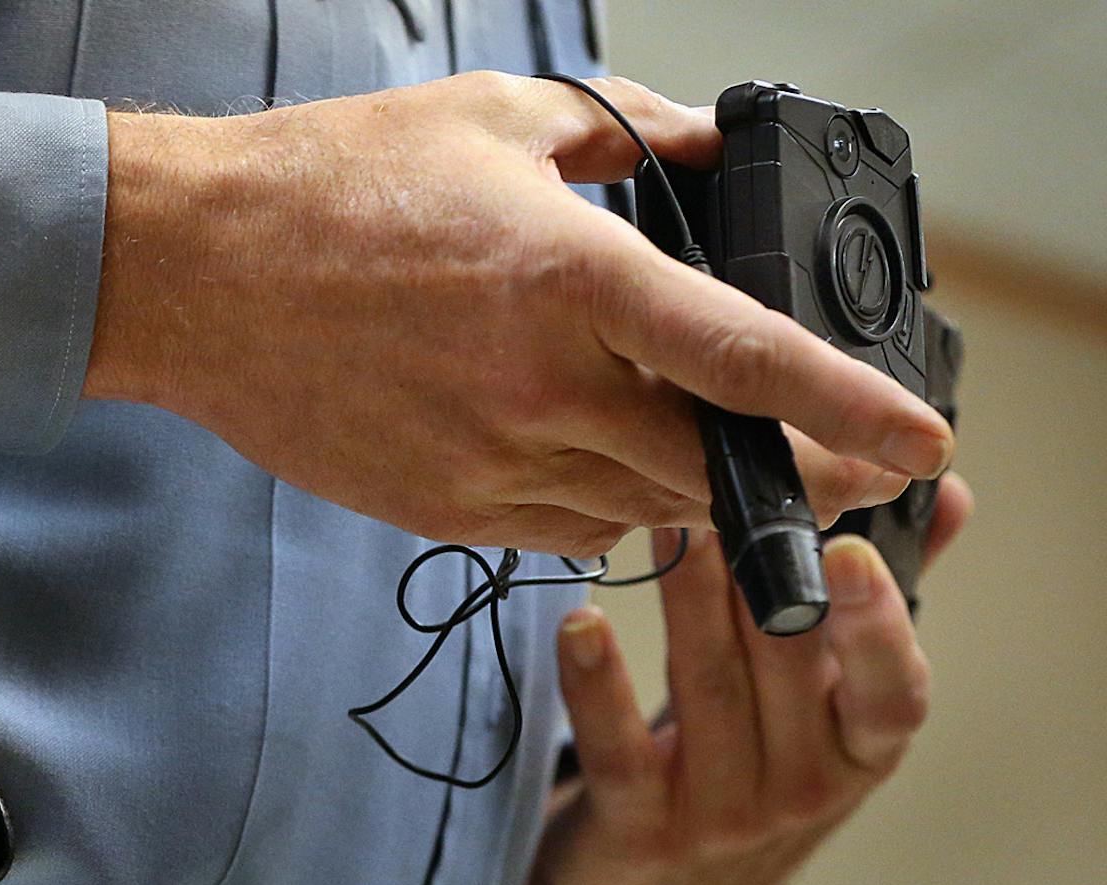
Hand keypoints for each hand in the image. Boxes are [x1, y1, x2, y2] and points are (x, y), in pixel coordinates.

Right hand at [84, 73, 951, 556]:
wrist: (193, 274)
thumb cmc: (330, 188)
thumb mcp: (494, 122)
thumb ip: (625, 133)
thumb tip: (705, 149)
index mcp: (572, 279)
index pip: (747, 361)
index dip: (850, 409)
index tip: (919, 443)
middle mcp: (540, 387)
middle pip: (706, 465)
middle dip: (779, 471)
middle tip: (822, 460)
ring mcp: (485, 462)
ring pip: (638, 512)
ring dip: (680, 486)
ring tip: (680, 440)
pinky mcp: (439, 509)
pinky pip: (560, 534)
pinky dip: (596, 506)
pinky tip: (581, 454)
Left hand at [511, 475, 973, 884]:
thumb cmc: (750, 772)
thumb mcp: (822, 706)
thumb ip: (876, 603)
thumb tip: (947, 492)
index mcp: (861, 752)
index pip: (891, 693)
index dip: (875, 626)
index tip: (848, 550)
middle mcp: (805, 792)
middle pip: (785, 667)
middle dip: (754, 571)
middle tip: (720, 485)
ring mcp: (724, 818)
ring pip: (707, 688)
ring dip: (685, 598)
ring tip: (661, 521)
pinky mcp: (642, 832)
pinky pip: (620, 750)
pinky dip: (597, 684)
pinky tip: (580, 624)